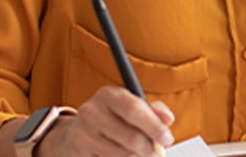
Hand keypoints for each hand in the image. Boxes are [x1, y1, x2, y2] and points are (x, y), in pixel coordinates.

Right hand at [44, 86, 173, 156]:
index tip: (168, 139)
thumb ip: (153, 111)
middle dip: (149, 149)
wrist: (76, 134)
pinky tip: (122, 155)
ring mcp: (81, 135)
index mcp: (107, 95)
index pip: (133, 109)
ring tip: (139, 154)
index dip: (154, 126)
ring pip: (122, 155)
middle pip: (130, 137)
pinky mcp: (78, 154)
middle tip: (156, 152)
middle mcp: (91, 112)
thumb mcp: (131, 106)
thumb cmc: (113, 118)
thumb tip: (168, 119)